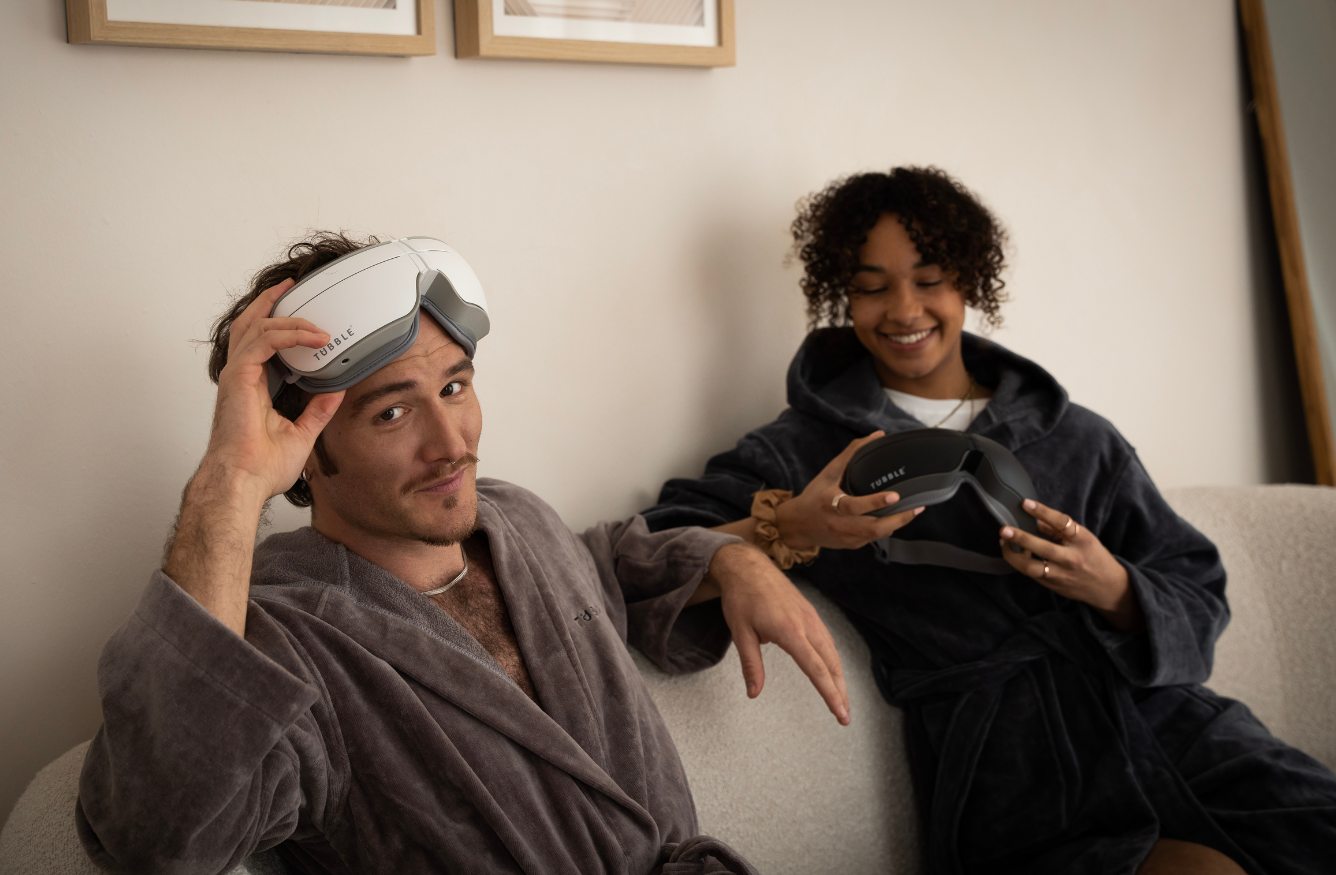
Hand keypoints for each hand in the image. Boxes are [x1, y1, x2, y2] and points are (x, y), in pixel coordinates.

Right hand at [206, 278, 344, 496]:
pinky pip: (264, 341)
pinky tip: (311, 337)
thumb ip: (318, 410)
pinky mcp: (239, 377)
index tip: (297, 314)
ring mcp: (237, 375)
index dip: (275, 322)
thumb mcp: (303, 433)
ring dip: (288, 318)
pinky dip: (287, 333)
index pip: (259, 343)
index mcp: (251, 387)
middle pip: (250, 325)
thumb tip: (336, 391)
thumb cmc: (261, 468)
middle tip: (291, 287)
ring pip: (257, 327)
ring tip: (315, 321)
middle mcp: (241, 377)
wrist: (244, 481)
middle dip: (270, 303)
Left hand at [706, 543, 849, 724]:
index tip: (840, 712)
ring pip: (832, 652)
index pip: (816, 669)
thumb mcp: (740, 633)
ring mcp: (811, 617)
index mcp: (790, 631)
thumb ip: (750, 665)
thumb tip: (754, 693)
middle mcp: (806, 624)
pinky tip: (831, 671)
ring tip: (840, 700)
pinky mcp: (810, 612)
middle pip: (831, 664)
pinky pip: (827, 640)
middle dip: (840, 692)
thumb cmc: (741, 598)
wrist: (747, 565)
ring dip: (839, 677)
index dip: (829, 693)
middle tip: (845, 717)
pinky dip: (833, 660)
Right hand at [775, 432, 923, 549]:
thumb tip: (876, 435)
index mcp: (830, 503)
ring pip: (876, 535)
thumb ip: (851, 454)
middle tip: (916, 508)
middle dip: (898, 520)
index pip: (854, 505)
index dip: (875, 502)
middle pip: (873, 528)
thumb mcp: (828, 473)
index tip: (895, 495)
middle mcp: (838, 524)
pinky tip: (895, 518)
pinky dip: (885, 528)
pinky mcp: (850, 545)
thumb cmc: (813, 497)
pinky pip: (872, 538)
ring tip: (912, 511)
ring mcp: (846, 537)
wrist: (795, 527)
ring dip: (896, 524)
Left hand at [999, 499, 1143, 631]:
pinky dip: (1020, 563)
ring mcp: (1062, 574)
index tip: (1025, 504)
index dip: (1043, 512)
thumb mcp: (1083, 538)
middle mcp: (1072, 558)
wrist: (1108, 587)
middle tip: (1004, 529)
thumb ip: (1058, 528)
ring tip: (1003, 543)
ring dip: (1013, 555)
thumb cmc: (1094, 557)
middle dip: (1021, 538)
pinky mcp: (1053, 586)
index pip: (1062, 523)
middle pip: (1043, 548)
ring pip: (1032, 568)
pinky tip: (1013, 554)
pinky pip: (1032, 574)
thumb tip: (1035, 517)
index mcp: (1083, 540)